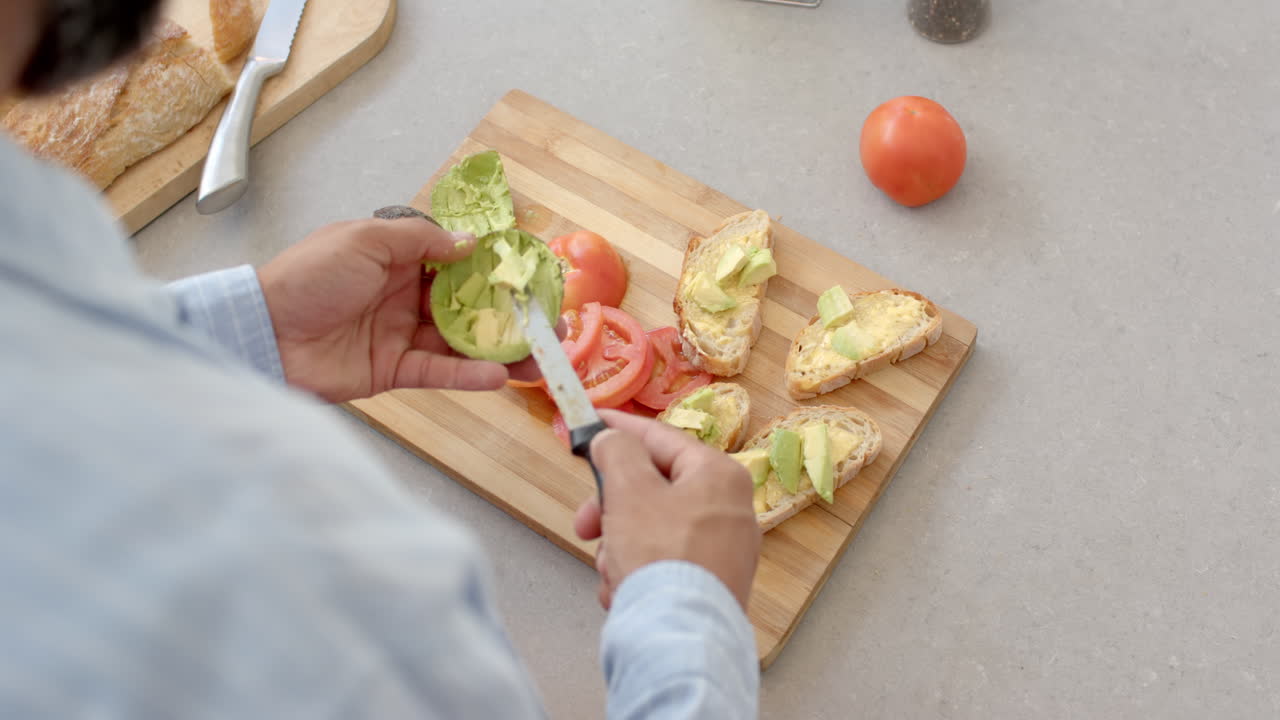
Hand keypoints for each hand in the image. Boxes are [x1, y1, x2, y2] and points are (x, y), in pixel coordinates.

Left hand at [258, 218, 540, 402]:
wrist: (263, 333)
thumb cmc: (307, 277)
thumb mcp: (364, 240)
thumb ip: (420, 240)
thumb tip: (469, 242)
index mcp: (395, 258)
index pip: (455, 261)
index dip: (492, 268)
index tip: (528, 274)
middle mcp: (403, 296)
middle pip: (468, 305)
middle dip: (509, 313)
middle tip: (548, 321)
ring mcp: (400, 335)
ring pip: (461, 343)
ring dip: (500, 349)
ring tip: (539, 356)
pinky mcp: (391, 372)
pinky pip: (438, 373)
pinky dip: (468, 375)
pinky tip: (499, 374)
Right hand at [574, 410, 760, 610]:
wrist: (682, 640)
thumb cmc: (661, 557)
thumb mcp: (630, 489)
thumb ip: (617, 452)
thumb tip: (612, 439)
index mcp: (719, 475)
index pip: (661, 438)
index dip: (619, 428)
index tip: (590, 421)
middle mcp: (730, 509)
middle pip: (653, 490)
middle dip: (611, 510)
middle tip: (584, 525)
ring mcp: (723, 550)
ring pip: (651, 530)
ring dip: (619, 547)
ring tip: (613, 571)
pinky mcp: (711, 584)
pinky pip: (663, 562)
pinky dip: (637, 572)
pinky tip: (624, 591)